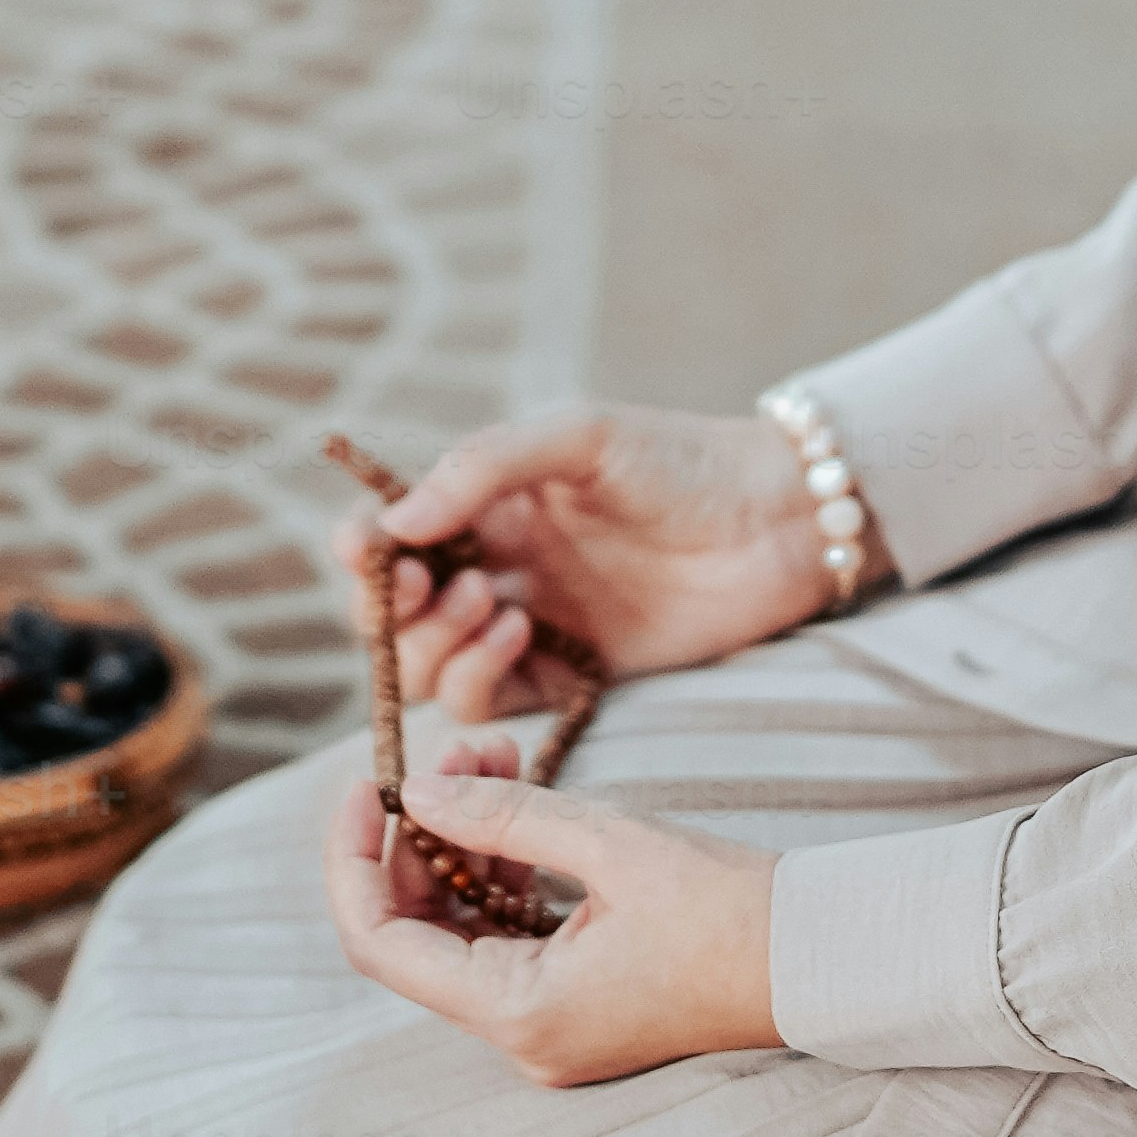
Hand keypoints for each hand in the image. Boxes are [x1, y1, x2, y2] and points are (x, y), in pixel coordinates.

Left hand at [320, 758, 781, 1087]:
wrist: (824, 956)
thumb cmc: (731, 907)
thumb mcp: (609, 842)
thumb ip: (502, 815)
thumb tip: (416, 790)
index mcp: (519, 1013)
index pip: (382, 943)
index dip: (355, 860)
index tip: (367, 785)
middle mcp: (523, 1034)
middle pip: (420, 933)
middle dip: (423, 833)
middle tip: (459, 749)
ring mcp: (551, 1024)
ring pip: (465, 929)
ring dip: (467, 842)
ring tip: (495, 754)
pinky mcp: (581, 1001)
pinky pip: (510, 937)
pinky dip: (505, 870)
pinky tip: (524, 807)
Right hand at [335, 403, 823, 731]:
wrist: (775, 520)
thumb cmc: (681, 460)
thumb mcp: (579, 436)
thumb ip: (485, 467)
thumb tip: (397, 520)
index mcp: (486, 503)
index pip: (392, 533)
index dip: (361, 546)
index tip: (364, 547)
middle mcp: (495, 567)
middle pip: (393, 613)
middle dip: (389, 606)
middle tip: (429, 583)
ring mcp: (527, 627)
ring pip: (427, 667)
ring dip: (434, 641)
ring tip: (491, 599)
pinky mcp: (566, 678)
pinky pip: (486, 700)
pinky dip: (478, 675)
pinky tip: (521, 631)